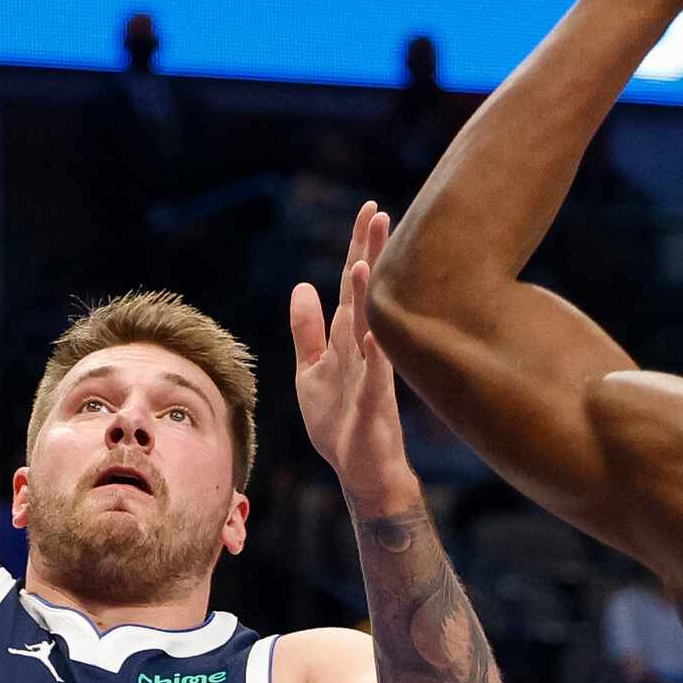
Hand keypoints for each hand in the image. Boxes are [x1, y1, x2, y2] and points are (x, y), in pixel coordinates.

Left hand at [290, 203, 411, 506]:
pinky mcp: (375, 406)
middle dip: (370, 254)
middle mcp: (364, 349)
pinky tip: (373, 333)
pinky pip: (375, 377)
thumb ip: (307, 330)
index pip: (352, 285)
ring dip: (367, 297)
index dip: (358, 247)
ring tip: (364, 263)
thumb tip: (302, 286)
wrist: (362, 472)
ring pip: (370, 329)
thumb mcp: (311, 370)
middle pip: (366, 295)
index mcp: (347, 339)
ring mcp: (372, 376)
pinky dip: (375, 354)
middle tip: (380, 213)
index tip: (369, 210)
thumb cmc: (340, 422)